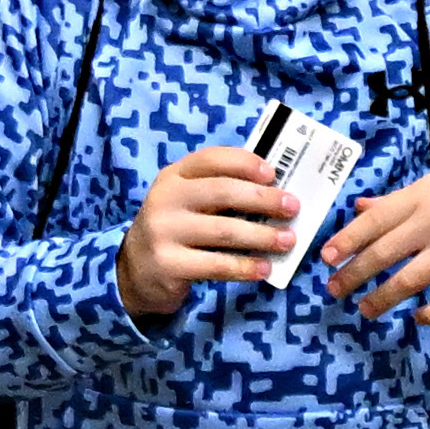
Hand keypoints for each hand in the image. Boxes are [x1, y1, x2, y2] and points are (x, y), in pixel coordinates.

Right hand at [120, 144, 295, 323]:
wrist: (136, 269)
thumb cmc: (178, 228)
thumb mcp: (189, 200)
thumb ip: (222, 189)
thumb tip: (276, 190)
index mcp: (174, 175)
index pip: (211, 158)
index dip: (245, 163)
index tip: (273, 174)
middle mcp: (165, 198)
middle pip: (223, 192)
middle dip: (263, 199)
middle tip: (293, 208)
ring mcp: (164, 232)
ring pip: (224, 231)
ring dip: (262, 236)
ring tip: (287, 240)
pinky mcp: (168, 264)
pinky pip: (216, 265)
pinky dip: (245, 267)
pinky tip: (264, 269)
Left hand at [324, 162, 429, 327]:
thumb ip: (396, 201)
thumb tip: (359, 208)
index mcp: (419, 199)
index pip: (373, 222)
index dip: (345, 240)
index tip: (325, 257)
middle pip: (382, 254)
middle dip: (353, 275)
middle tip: (334, 290)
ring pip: (407, 282)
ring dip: (381, 299)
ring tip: (365, 310)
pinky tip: (418, 317)